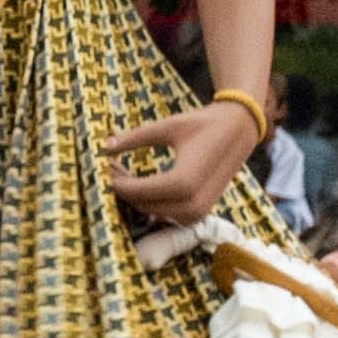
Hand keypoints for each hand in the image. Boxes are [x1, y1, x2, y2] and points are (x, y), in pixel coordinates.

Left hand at [108, 100, 252, 231]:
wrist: (239, 130)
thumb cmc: (204, 123)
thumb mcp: (169, 126)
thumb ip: (135, 137)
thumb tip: (105, 145)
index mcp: (183, 182)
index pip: (136, 191)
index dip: (113, 181)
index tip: (98, 167)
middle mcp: (191, 204)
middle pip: (140, 204)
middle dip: (120, 188)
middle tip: (106, 167)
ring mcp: (196, 213)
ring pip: (150, 211)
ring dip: (133, 195)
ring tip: (118, 170)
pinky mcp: (198, 214)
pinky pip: (164, 212)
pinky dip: (148, 199)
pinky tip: (135, 180)